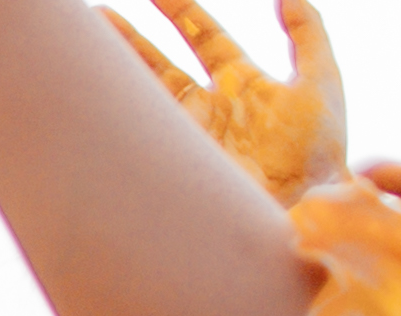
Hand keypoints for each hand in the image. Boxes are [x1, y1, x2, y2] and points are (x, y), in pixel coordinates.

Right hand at [103, 0, 346, 202]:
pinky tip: (90, 96)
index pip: (203, 36)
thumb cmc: (319, 152)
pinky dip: (113, 115)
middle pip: (159, 62)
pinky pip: (138, 133)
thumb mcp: (321, 81)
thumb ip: (308, 32)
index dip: (180, 10)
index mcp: (241, 82)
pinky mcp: (172, 162)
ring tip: (79, 47)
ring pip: (142, 93)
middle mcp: (208, 106)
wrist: (303, 211)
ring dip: (112, 69)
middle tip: (96, 16)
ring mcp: (188, 135)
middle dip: (128, 38)